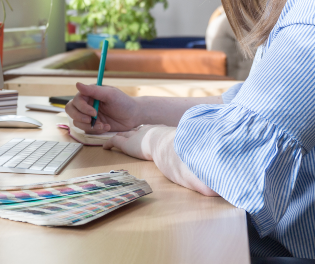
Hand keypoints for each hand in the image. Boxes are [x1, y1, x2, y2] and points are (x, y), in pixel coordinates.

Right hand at [65, 82, 140, 132]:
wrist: (133, 116)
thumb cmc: (123, 102)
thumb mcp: (110, 95)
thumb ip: (93, 90)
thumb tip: (77, 84)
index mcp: (89, 94)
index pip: (76, 100)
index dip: (82, 108)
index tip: (93, 112)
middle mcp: (86, 104)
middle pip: (71, 110)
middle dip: (79, 117)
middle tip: (91, 121)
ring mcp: (88, 116)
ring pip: (77, 122)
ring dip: (90, 126)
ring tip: (103, 125)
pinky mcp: (92, 126)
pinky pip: (86, 130)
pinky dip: (96, 130)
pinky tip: (106, 127)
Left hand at [104, 125, 219, 196]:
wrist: (167, 145)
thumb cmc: (179, 152)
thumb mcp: (187, 156)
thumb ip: (194, 166)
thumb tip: (210, 182)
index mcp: (160, 135)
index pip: (152, 133)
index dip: (147, 135)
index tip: (145, 137)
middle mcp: (147, 133)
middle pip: (136, 132)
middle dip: (130, 134)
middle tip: (125, 136)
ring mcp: (135, 136)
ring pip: (124, 135)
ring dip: (119, 138)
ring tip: (113, 141)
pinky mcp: (126, 142)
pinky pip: (114, 141)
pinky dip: (109, 144)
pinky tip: (104, 148)